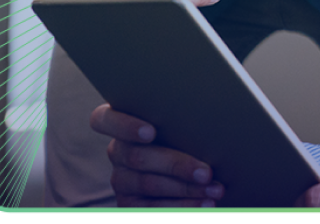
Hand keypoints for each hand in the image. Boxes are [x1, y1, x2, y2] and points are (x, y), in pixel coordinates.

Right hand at [90, 104, 223, 207]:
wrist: (189, 164)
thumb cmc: (189, 128)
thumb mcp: (181, 119)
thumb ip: (181, 114)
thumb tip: (210, 112)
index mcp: (121, 121)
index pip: (103, 119)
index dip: (124, 126)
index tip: (151, 133)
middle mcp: (117, 151)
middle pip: (138, 157)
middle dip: (177, 166)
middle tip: (207, 173)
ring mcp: (121, 180)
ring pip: (149, 184)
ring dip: (187, 189)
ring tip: (216, 189)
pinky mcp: (128, 204)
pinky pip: (153, 208)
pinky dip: (183, 205)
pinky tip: (205, 203)